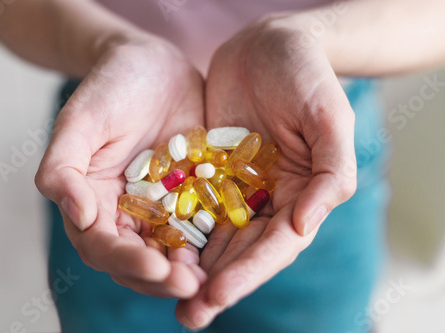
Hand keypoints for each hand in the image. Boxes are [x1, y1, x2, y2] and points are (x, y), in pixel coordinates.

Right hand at [35, 35, 206, 297]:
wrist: (152, 64)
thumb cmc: (110, 86)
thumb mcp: (80, 119)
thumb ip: (63, 167)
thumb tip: (77, 217)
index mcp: (93, 202)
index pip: (102, 245)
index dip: (126, 261)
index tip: (155, 268)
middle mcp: (126, 213)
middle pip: (138, 259)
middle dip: (162, 277)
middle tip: (191, 286)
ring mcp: (161, 207)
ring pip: (171, 251)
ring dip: (189, 270)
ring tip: (211, 280)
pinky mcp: (192, 195)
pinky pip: (202, 224)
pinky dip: (212, 242)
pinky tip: (230, 249)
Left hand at [176, 16, 356, 327]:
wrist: (270, 43)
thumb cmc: (308, 76)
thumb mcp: (329, 118)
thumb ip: (331, 173)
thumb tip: (304, 229)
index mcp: (301, 195)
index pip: (275, 245)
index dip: (248, 273)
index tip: (217, 295)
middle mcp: (268, 199)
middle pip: (242, 251)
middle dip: (215, 285)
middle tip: (187, 316)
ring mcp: (237, 186)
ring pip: (213, 235)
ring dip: (192, 268)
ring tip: (165, 294)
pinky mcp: (209, 169)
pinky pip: (190, 202)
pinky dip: (175, 227)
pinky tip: (154, 247)